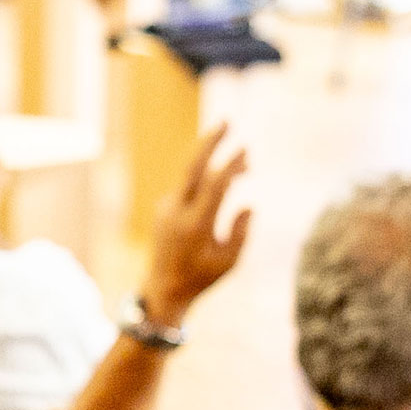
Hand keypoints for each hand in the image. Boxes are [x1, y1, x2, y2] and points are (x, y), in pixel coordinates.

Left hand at [137, 123, 252, 321]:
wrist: (162, 288)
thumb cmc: (202, 277)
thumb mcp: (229, 261)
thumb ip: (241, 232)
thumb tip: (248, 205)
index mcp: (195, 225)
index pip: (214, 186)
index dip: (230, 165)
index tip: (245, 151)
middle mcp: (177, 212)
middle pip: (192, 168)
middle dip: (209, 143)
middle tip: (226, 122)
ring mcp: (166, 208)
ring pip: (192, 175)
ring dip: (216, 163)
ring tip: (247, 163)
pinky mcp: (164, 207)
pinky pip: (188, 186)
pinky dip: (206, 178)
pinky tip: (226, 182)